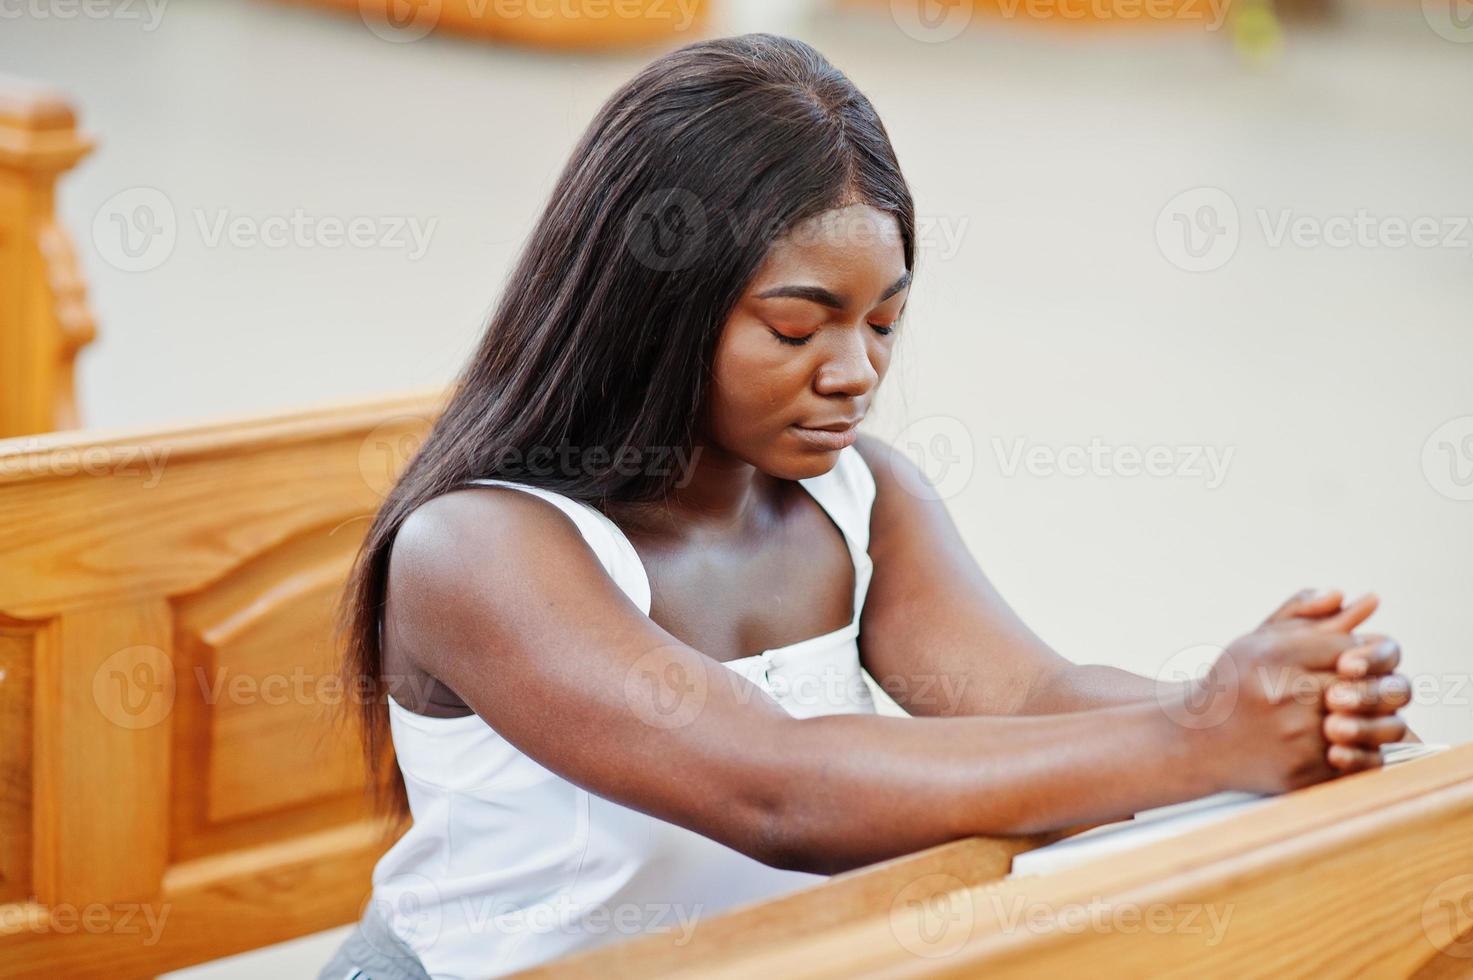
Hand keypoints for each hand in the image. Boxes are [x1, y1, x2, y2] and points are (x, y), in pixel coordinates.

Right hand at [1185, 591, 1395, 794]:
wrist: (1197, 740)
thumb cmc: (1233, 684)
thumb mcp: (1260, 639)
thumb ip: (1308, 613)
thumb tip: (1369, 598)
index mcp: (1274, 655)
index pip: (1353, 648)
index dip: (1361, 655)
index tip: (1349, 662)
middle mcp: (1284, 695)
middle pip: (1365, 685)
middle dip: (1368, 686)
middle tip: (1354, 689)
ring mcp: (1294, 737)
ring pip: (1368, 723)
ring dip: (1368, 718)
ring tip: (1347, 714)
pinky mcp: (1302, 771)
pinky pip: (1359, 759)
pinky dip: (1360, 749)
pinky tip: (1339, 739)